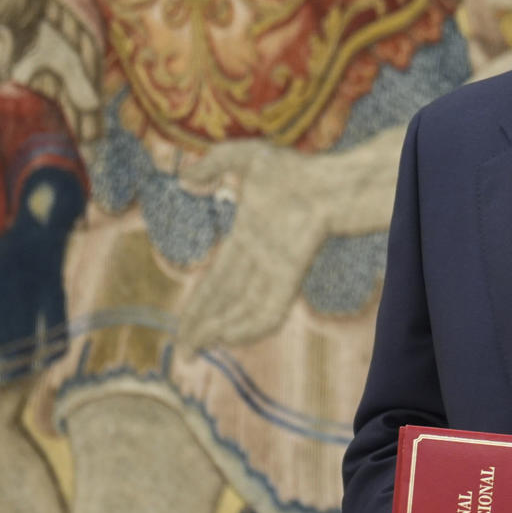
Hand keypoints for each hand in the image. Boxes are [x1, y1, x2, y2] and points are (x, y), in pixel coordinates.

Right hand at [177, 140, 327, 348]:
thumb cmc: (296, 170)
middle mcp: (258, 263)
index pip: (216, 283)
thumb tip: (184, 179)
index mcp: (245, 242)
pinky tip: (227, 338)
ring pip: (241, 312)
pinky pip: (268, 310)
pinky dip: (249, 326)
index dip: (197, 305)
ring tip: (193, 351)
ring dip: (217, 331)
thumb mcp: (246, 157)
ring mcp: (274, 272)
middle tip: (181, 356)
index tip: (181, 327)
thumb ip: (213, 163)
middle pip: (223, 304)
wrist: (331, 182)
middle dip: (200, 329)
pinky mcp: (290, 277)